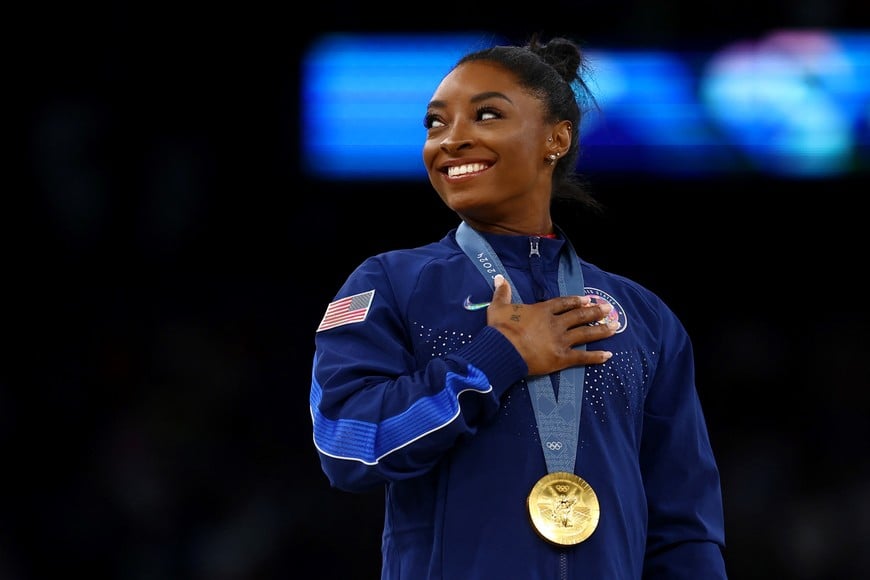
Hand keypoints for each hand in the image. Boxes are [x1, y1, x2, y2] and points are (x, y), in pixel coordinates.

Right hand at [486, 274, 617, 375]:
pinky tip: (608, 355)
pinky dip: (596, 357)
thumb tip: (499, 278)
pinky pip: (582, 357)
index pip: (564, 303)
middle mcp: (556, 324)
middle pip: (580, 316)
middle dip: (596, 312)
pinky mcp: (562, 358)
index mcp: (543, 311)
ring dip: (601, 330)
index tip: (588, 300)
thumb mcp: (498, 307)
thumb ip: (502, 293)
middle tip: (608, 309)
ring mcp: (561, 341)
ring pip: (586, 334)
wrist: (502, 350)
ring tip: (614, 327)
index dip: (576, 301)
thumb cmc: (500, 328)